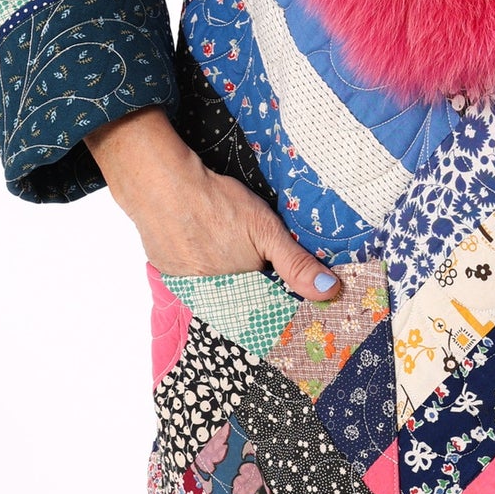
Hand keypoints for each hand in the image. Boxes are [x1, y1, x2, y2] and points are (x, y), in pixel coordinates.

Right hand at [84, 106, 341, 299]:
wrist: (163, 187)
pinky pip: (192, 276)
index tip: (283, 279)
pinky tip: (202, 240)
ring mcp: (187, 288)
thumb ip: (296, 264)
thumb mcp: (266, 230)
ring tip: (222, 242)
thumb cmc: (219, 205)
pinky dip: (200, 262)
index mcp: (240, 294)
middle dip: (251, 282)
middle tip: (246, 250)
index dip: (276, 290)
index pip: (267, 306)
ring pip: (217, 287)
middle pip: (241, 297)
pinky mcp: (168, 274)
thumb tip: (331, 291)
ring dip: (223, 272)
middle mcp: (213, 300)